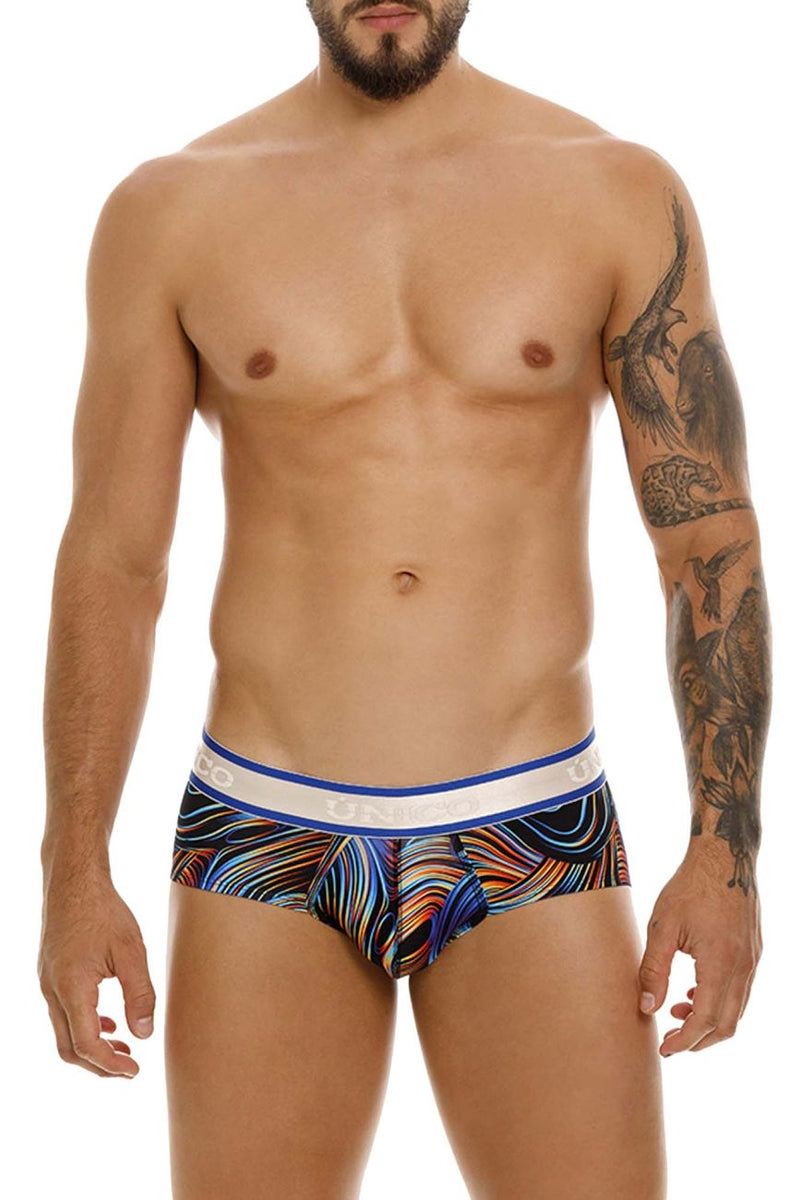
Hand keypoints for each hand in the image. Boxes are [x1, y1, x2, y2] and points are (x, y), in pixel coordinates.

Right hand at [38, 870, 155, 1077]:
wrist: (73, 880)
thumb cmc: (103, 910)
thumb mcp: (131, 951)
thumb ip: (139, 994)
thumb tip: (144, 1034)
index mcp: (72, 988)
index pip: (86, 1044)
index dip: (110, 1064)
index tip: (135, 1070)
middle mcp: (52, 991)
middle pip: (69, 1048)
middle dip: (99, 1064)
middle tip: (130, 1067)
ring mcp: (47, 983)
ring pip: (64, 1032)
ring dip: (92, 1046)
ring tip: (124, 1047)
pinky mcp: (50, 974)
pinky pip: (62, 1013)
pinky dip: (84, 1026)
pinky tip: (109, 1021)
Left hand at [637, 842, 761, 1054]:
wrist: (724, 856)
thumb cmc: (690, 887)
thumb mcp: (662, 926)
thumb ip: (653, 969)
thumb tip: (647, 1008)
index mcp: (721, 963)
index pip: (706, 1020)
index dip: (685, 1041)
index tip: (664, 1049)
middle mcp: (743, 966)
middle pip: (727, 1024)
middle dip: (699, 1040)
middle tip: (671, 1041)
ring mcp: (753, 960)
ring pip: (736, 1009)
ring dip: (708, 1020)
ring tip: (677, 1012)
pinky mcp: (754, 952)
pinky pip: (741, 990)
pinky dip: (719, 1001)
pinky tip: (694, 992)